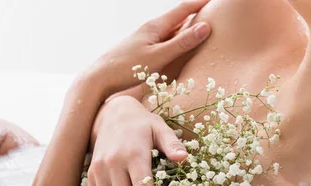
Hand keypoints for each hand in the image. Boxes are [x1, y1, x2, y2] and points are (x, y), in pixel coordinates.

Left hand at [82, 0, 211, 94]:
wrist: (98, 79)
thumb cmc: (126, 68)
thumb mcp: (158, 57)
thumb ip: (181, 43)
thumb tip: (205, 27)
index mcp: (155, 26)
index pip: (183, 9)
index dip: (199, 2)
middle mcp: (151, 29)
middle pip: (178, 17)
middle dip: (195, 12)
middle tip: (212, 9)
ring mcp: (146, 39)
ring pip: (172, 29)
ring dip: (187, 25)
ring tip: (201, 24)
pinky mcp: (142, 50)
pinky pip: (165, 39)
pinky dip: (178, 38)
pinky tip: (180, 44)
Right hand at [88, 96, 185, 185]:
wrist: (113, 114)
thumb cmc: (142, 123)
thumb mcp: (160, 129)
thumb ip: (172, 144)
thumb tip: (183, 157)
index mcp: (134, 154)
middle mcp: (114, 162)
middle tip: (147, 184)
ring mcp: (100, 168)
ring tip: (135, 182)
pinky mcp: (92, 172)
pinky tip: (123, 182)